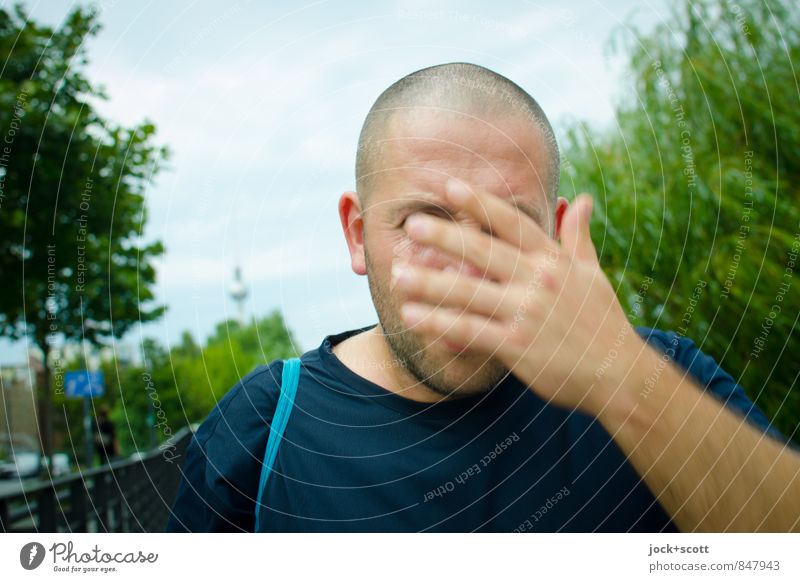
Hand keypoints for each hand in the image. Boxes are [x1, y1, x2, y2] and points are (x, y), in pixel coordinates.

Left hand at [393, 179, 646, 415]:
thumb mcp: (593, 273)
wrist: (618, 374)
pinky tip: (412, 317)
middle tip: (412, 224)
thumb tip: (582, 199)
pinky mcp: (516, 346)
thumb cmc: (603, 322)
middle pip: (482, 252)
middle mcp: (537, 281)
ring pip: (469, 292)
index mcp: (553, 261)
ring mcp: (526, 313)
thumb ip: (578, 236)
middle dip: (444, 237)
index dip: (480, 204)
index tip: (450, 187)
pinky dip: (439, 324)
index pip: (512, 224)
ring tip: (396, 275)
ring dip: (429, 283)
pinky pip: (469, 331)